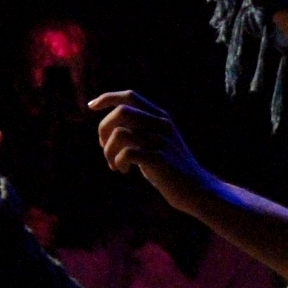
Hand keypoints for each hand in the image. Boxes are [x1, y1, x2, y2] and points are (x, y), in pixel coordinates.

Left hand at [89, 90, 215, 213]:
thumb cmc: (170, 169)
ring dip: (108, 150)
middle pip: (121, 111)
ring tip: (113, 164)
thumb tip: (108, 128)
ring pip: (120, 133)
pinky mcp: (160, 159)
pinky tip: (123, 171)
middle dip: (103, 129)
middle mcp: (162, 125)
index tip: (92, 106)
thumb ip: (138, 132)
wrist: (196, 190)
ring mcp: (162, 141)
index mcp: (161, 118)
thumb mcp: (156, 144)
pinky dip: (118, 162)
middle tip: (104, 148)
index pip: (130, 96)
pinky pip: (127, 153)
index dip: (108, 98)